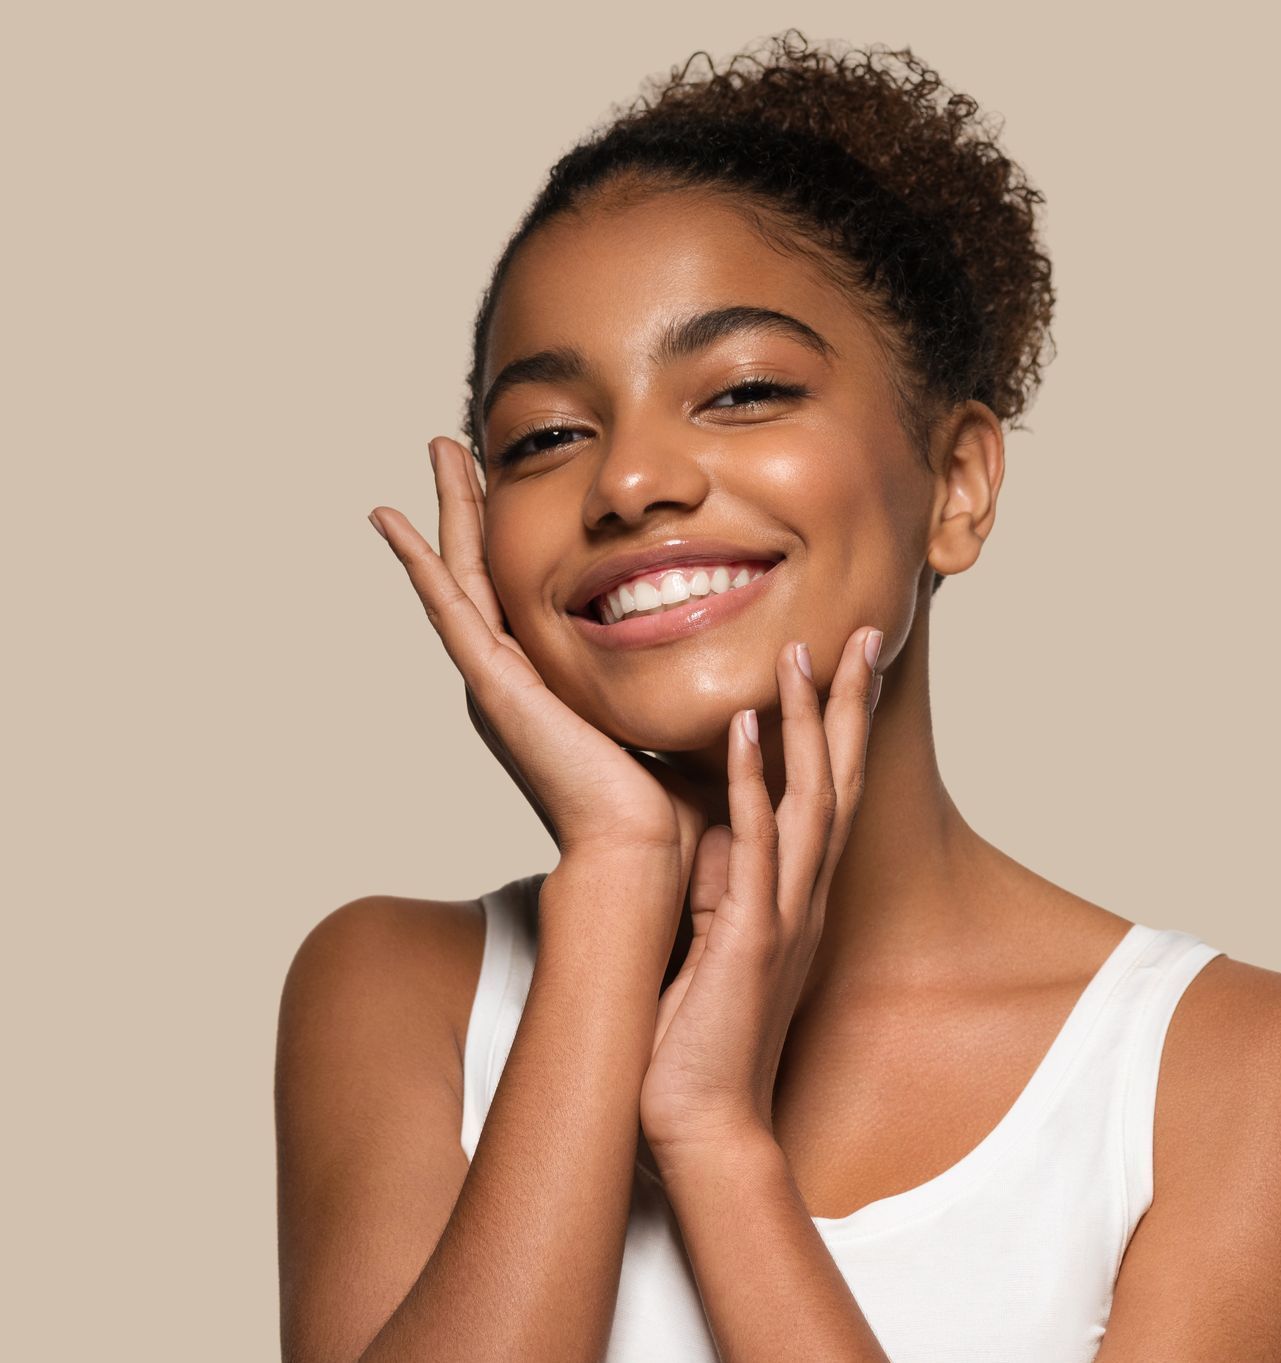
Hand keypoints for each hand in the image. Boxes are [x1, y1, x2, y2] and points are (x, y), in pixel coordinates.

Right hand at [366, 436, 709, 894]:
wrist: (643, 852)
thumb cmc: (665, 806)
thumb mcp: (669, 717)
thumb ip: (678, 680)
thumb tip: (721, 645)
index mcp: (548, 685)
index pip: (523, 589)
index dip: (513, 532)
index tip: (512, 478)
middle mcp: (512, 677)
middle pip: (483, 569)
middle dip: (472, 505)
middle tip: (456, 446)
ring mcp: (496, 679)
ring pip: (461, 574)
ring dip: (448, 510)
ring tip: (437, 450)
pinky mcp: (492, 684)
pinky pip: (448, 607)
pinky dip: (417, 562)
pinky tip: (391, 520)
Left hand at [638, 629, 882, 1163]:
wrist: (703, 1122)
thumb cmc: (703, 1036)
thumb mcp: (720, 942)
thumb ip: (726, 882)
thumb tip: (710, 825)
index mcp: (797, 895)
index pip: (828, 793)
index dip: (839, 726)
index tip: (841, 663)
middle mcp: (805, 896)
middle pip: (839, 781)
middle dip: (847, 705)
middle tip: (857, 632)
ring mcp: (785, 915)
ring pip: (810, 801)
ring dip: (808, 724)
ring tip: (801, 652)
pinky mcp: (752, 939)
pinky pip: (755, 848)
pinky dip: (755, 785)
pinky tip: (748, 730)